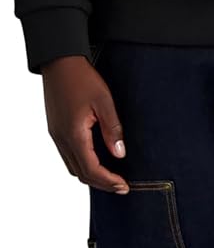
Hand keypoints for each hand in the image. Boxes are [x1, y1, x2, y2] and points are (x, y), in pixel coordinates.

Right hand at [41, 55, 129, 191]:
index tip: (124, 186)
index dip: (108, 181)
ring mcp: (56, 135)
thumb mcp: (104, 102)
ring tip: (110, 177)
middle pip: (80, 174)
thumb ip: (112, 130)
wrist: (59, 61)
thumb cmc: (81, 78)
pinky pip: (68, 156)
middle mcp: (62, 139)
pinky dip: (82, 164)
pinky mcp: (55, 130)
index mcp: (74, 134)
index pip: (91, 169)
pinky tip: (95, 160)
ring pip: (72, 167)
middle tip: (120, 186)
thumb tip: (120, 154)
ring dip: (91, 175)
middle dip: (101, 183)